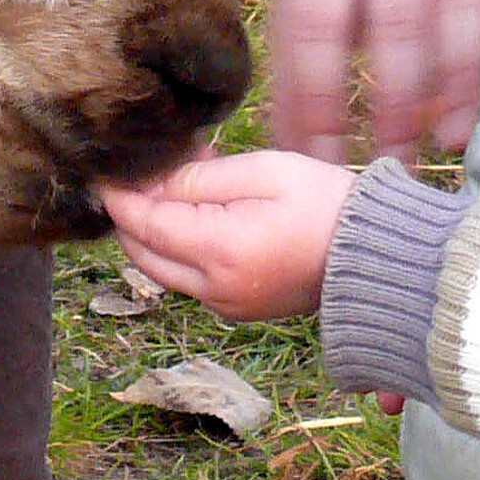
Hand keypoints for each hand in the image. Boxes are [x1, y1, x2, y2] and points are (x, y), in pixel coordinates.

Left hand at [100, 150, 356, 321]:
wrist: (376, 256)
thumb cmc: (326, 205)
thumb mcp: (263, 173)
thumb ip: (201, 178)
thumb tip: (150, 182)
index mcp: (219, 252)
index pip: (143, 225)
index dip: (119, 197)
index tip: (104, 171)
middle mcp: (214, 289)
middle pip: (143, 252)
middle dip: (133, 214)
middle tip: (146, 172)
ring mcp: (226, 305)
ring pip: (164, 268)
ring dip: (158, 230)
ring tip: (183, 183)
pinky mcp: (238, 308)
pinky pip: (191, 278)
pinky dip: (183, 247)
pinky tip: (204, 210)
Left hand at [269, 0, 479, 163]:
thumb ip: (296, 58)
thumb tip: (288, 146)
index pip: (315, 29)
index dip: (319, 100)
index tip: (323, 161)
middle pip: (393, 26)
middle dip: (392, 105)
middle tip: (391, 164)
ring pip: (456, 17)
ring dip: (453, 88)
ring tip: (447, 143)